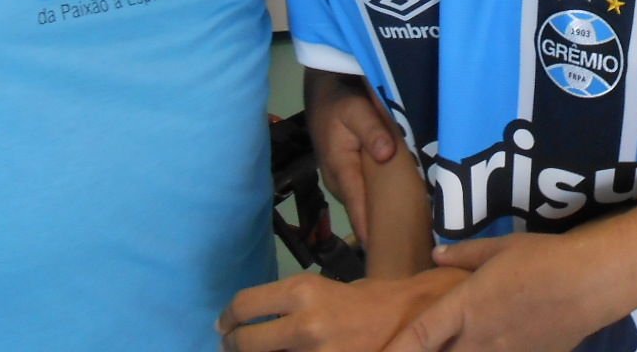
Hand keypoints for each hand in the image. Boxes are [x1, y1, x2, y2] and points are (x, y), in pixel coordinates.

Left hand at [218, 269, 463, 351]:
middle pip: (245, 342)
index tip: (224, 325)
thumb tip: (256, 324)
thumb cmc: (370, 299)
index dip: (227, 318)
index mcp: (304, 291)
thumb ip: (292, 308)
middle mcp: (304, 324)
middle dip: (233, 345)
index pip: (245, 306)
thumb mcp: (326, 290)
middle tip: (231, 345)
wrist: (412, 319)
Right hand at [305, 72, 398, 244]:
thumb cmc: (341, 102)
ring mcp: (343, 182)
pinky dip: (381, 201)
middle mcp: (340, 184)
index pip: (360, 211)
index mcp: (342, 173)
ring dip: (384, 217)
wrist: (324, 93)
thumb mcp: (357, 110)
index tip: (392, 255)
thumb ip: (372, 131)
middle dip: (385, 230)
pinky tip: (403, 208)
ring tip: (414, 235)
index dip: (375, 234)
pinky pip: (366, 194)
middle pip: (364, 214)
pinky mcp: (348, 176)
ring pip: (366, 205)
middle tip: (414, 249)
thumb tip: (387, 154)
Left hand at [380, 235, 614, 351]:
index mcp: (465, 307)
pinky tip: (490, 345)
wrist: (589, 283)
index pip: (418, 336)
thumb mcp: (500, 248)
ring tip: (459, 345)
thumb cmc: (542, 257)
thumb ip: (463, 256)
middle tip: (413, 348)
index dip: (394, 350)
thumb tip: (436, 255)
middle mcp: (477, 338)